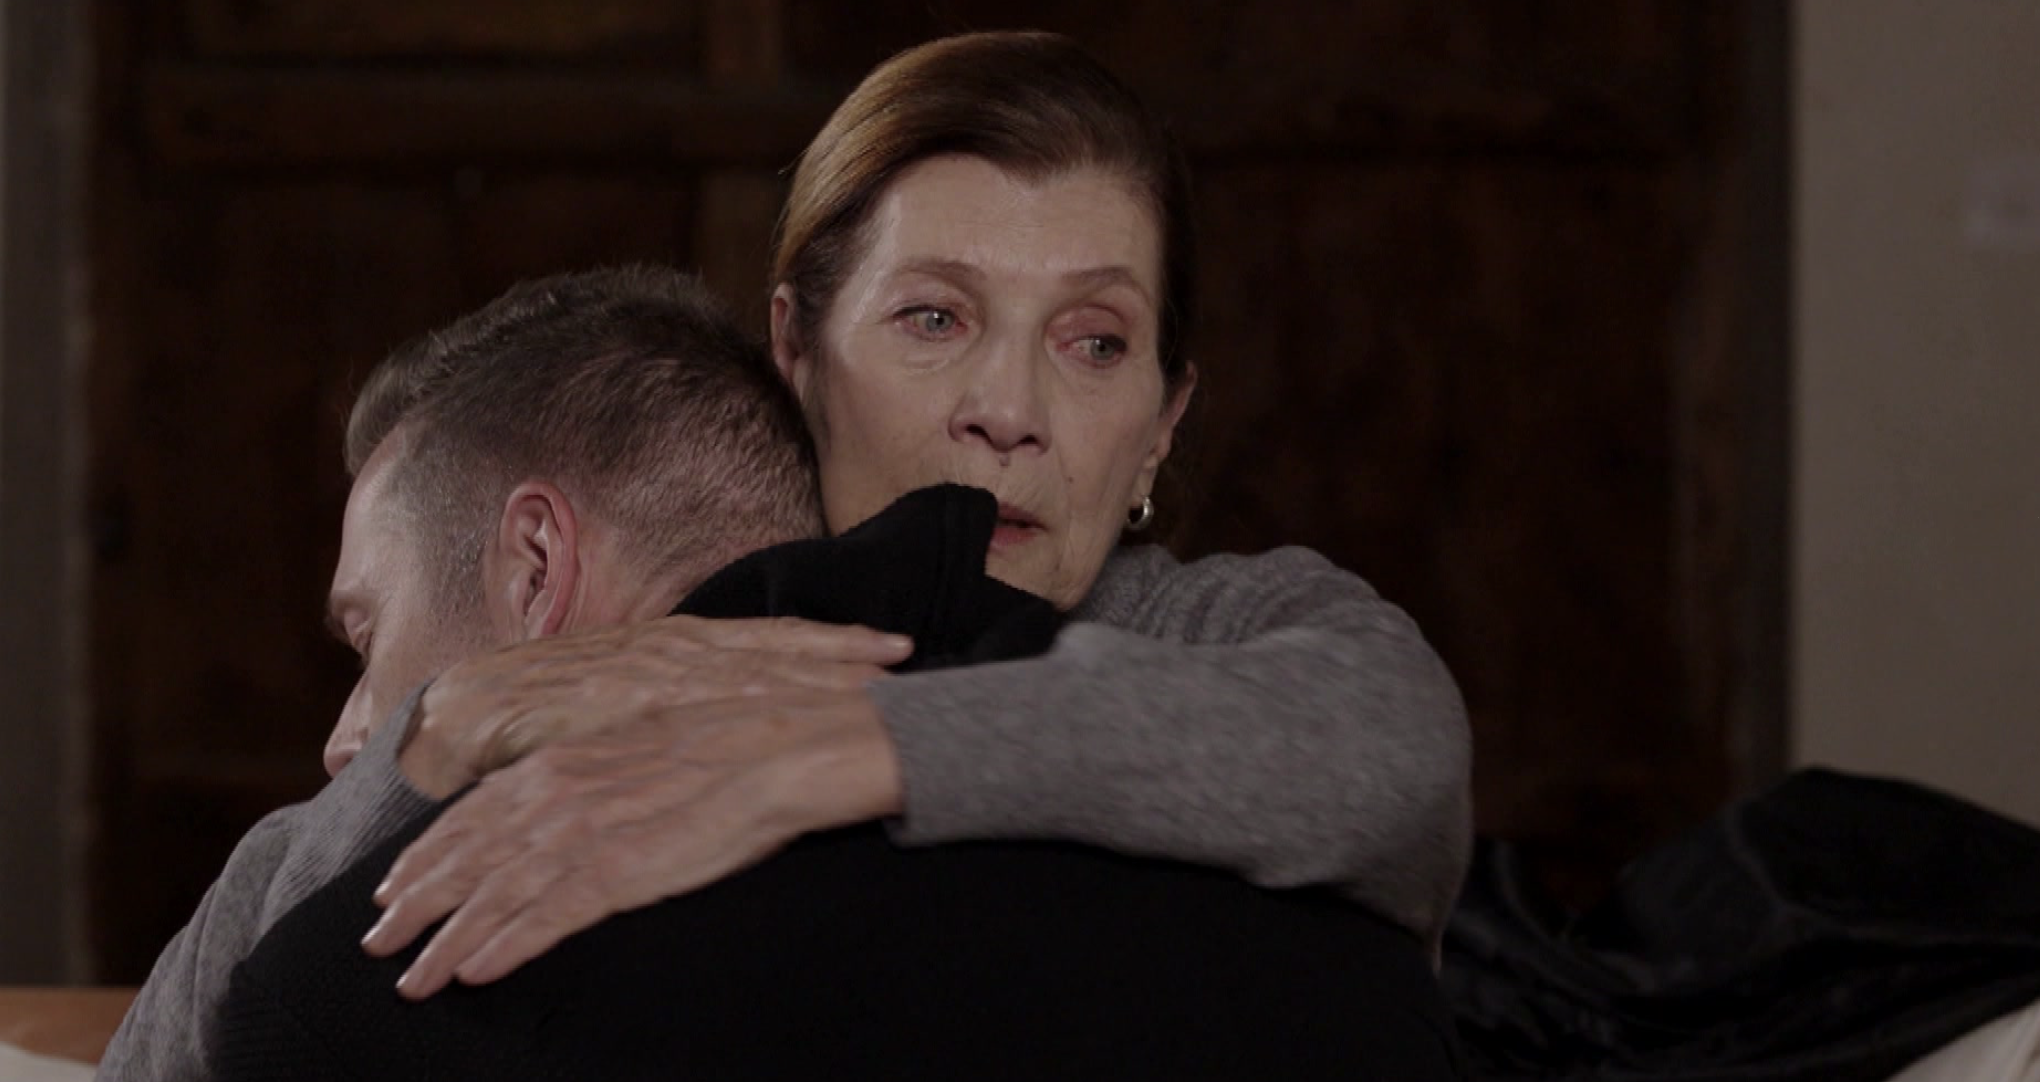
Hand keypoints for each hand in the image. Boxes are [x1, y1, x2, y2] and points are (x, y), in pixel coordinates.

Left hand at [364, 687, 900, 998]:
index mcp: (561, 762)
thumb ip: (593, 772)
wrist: (777, 748)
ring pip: (491, 897)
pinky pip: (545, 919)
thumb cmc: (724, 744)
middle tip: (375, 942)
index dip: (427, 854)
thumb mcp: (639, 745)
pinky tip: (473, 973)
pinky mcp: (617, 873)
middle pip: (464, 858)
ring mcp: (583, 835)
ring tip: (412, 980)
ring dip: (444, 942)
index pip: (471, 814)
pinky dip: (503, 947)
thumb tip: (570, 794)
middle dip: (414, 903)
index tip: (393, 885)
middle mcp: (556, 796)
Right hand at [399, 615, 912, 797]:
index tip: (892, 648)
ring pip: (757, 668)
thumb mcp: (609, 704)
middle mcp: (671, 652)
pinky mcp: (630, 700)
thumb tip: (706, 720)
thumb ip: (662, 709)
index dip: (829, 644)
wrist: (456, 715)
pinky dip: (767, 699)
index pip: (765, 642)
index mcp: (669, 650)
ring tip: (885, 678)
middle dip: (843, 653)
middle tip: (909, 655)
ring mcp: (653, 673)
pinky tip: (810, 711)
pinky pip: (712, 699)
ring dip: (821, 671)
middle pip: (775, 649)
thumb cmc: (527, 716)